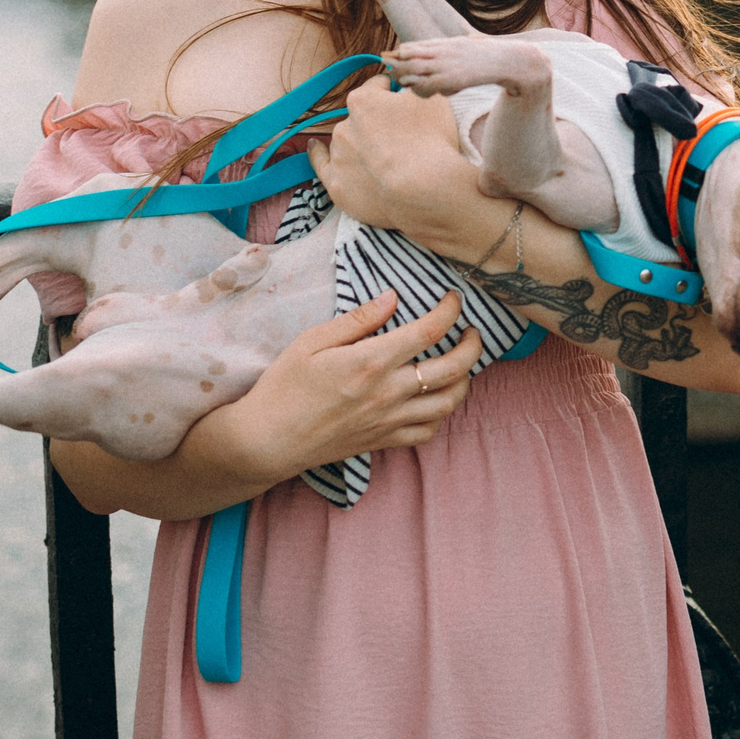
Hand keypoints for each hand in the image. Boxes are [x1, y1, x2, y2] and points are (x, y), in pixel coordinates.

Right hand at [214, 288, 481, 481]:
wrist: (267, 441)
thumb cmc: (283, 387)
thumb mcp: (311, 342)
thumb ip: (357, 320)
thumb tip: (392, 297)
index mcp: (371, 362)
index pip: (429, 331)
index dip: (450, 310)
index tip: (453, 298)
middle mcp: (388, 393)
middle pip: (454, 368)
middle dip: (473, 344)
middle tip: (470, 330)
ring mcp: (389, 420)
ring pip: (450, 402)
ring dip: (465, 379)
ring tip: (460, 362)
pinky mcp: (384, 441)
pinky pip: (428, 431)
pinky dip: (441, 413)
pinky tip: (435, 397)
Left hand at [307, 74, 491, 244]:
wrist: (424, 191)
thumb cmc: (431, 141)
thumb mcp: (430, 97)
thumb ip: (410, 85)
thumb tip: (402, 84)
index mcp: (363, 100)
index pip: (378, 86)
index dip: (395, 93)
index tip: (407, 102)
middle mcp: (344, 126)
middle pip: (362, 117)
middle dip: (378, 122)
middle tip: (404, 138)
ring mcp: (339, 157)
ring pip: (348, 141)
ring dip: (362, 144)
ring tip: (389, 160)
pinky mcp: (337, 185)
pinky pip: (321, 164)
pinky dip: (318, 154)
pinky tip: (315, 147)